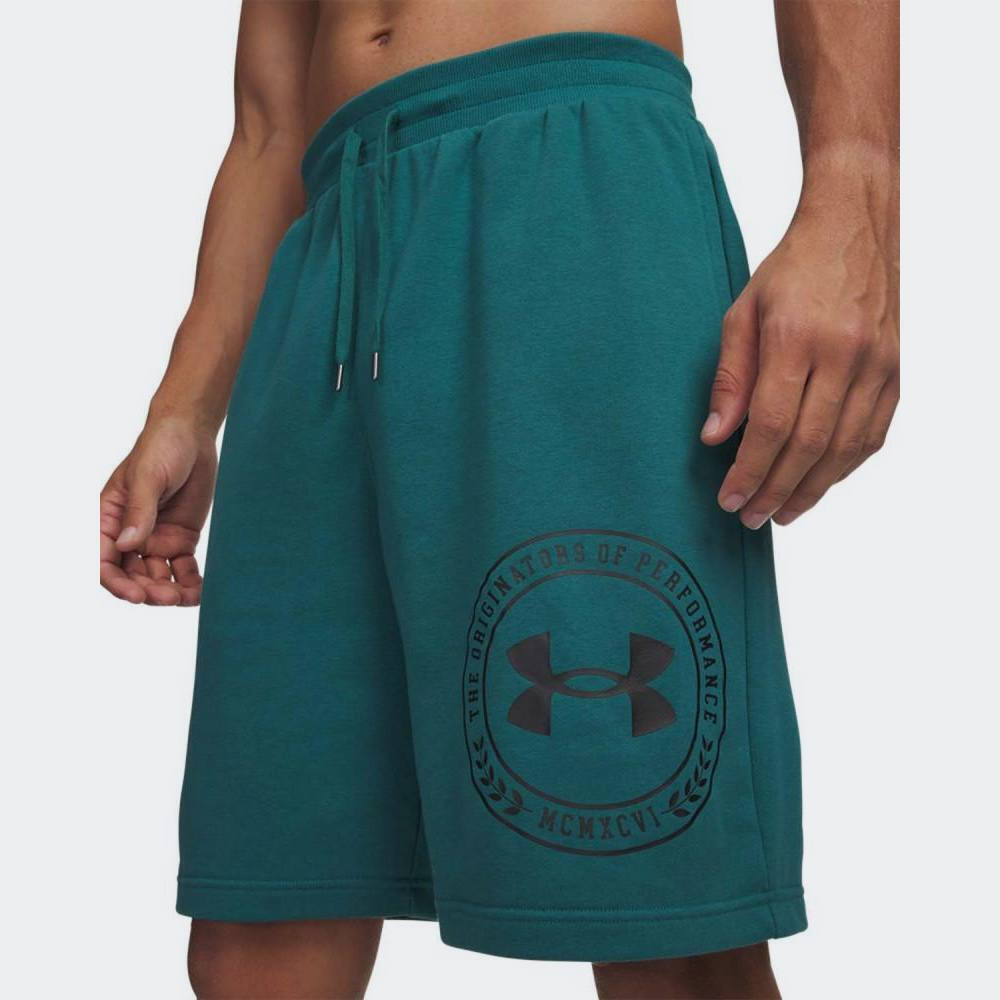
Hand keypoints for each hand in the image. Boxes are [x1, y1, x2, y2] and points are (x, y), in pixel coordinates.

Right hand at [100, 416, 216, 604]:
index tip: (136, 595)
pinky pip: (182, 568)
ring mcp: (155, 538)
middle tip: (169, 597)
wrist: (193, 435)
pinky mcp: (180, 539)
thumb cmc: (161, 448)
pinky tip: (200, 592)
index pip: (103, 559)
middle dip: (147, 590)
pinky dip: (189, 582)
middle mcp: (129, 533)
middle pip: (131, 574)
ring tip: (186, 598)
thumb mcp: (148, 477)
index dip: (116, 582)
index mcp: (108, 518)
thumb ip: (139, 511)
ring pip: (156, 576)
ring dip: (168, 591)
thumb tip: (127, 545)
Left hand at [700, 197, 898, 527]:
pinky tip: (819, 484)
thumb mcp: (742, 314)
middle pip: (808, 444)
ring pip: (844, 448)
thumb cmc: (792, 270)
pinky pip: (872, 435)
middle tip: (751, 517)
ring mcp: (877, 364)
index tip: (729, 498)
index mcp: (796, 337)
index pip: (771, 424)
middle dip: (775, 490)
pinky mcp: (896, 371)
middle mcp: (843, 353)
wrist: (855, 227)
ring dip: (811, 490)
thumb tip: (715, 438)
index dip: (749, 470)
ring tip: (782, 514)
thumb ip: (729, 379)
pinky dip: (844, 467)